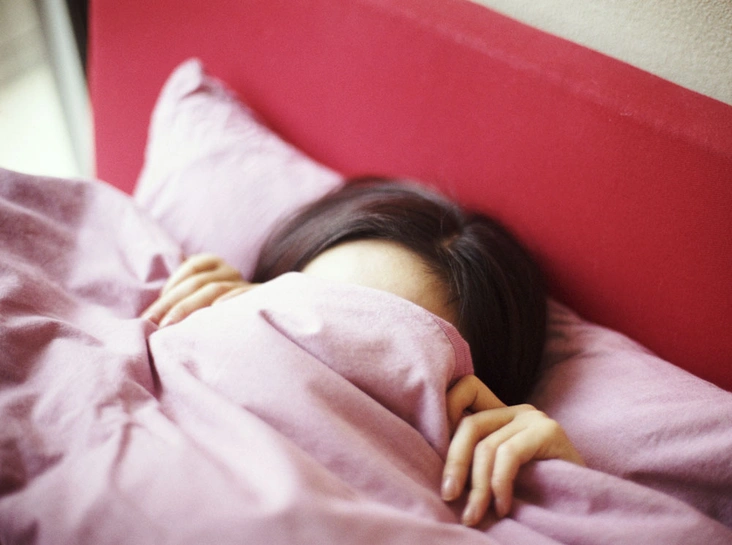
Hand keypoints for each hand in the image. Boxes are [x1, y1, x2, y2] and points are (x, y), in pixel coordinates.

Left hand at [141, 253, 256, 325]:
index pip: (191, 267)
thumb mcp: (204, 298)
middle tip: (152, 325)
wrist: (270, 318)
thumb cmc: (222, 312)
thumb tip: (149, 314)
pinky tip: (213, 311)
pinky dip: (227, 301)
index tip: (151, 314)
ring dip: (189, 307)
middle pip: (197, 282)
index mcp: (216, 265)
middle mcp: (231, 271)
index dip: (169, 288)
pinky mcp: (259, 298)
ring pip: (214, 289)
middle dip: (170, 303)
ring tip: (170, 326)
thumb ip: (184, 297)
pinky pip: (242, 296)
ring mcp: (245, 284)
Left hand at [441, 375, 583, 525]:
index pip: (465, 390)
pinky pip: (509, 455)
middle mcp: (517, 410)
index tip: (436, 446)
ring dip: (477, 487)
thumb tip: (440, 472)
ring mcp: (534, 418)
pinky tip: (502, 507)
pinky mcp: (548, 432)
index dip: (445, 410)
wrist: (586, 504)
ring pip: (487, 445)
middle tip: (449, 497)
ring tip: (474, 515)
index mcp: (501, 414)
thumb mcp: (500, 472)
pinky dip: (499, 484)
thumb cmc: (538, 492)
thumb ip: (476, 460)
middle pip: (469, 425)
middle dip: (454, 463)